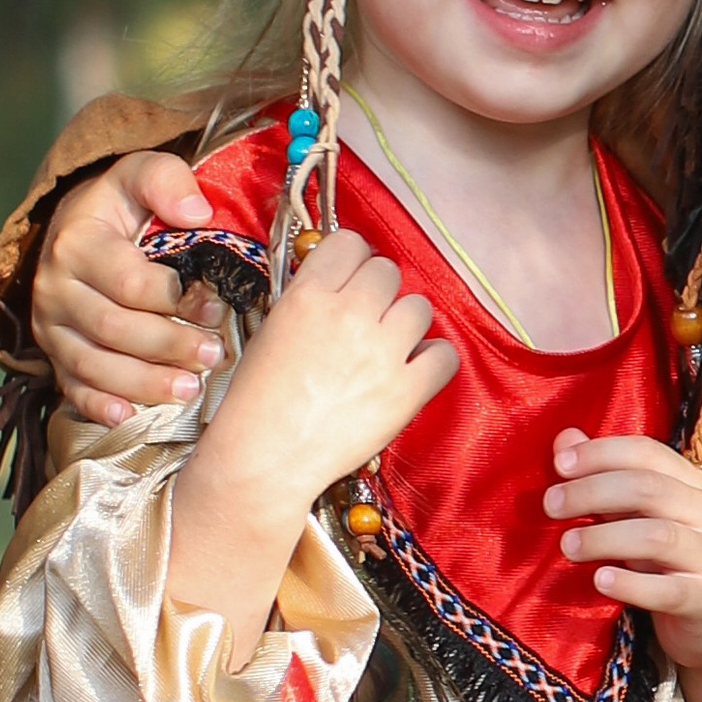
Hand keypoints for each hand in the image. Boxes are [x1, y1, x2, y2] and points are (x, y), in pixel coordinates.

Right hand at [35, 153, 226, 423]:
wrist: (75, 227)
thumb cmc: (120, 206)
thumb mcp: (141, 173)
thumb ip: (166, 181)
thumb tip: (197, 213)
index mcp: (78, 243)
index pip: (128, 282)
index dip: (175, 300)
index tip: (216, 308)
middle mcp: (55, 287)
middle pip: (113, 328)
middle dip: (167, 346)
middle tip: (213, 356)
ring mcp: (50, 326)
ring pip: (93, 365)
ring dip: (143, 383)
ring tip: (188, 390)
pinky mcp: (52, 354)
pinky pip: (70, 388)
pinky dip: (98, 406)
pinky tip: (129, 417)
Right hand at [215, 230, 460, 505]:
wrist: (265, 459)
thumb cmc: (256, 402)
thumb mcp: (270, 331)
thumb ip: (309, 300)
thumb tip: (342, 286)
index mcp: (308, 295)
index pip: (350, 243)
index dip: (354, 262)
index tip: (352, 280)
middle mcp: (349, 313)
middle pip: (388, 271)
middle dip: (379, 293)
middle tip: (368, 320)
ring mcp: (382, 351)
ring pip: (419, 307)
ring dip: (406, 325)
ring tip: (388, 350)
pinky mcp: (406, 390)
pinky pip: (444, 355)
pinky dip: (433, 362)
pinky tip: (414, 372)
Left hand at [545, 433, 701, 701]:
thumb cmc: (671, 564)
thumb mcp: (641, 518)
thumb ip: (606, 478)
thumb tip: (565, 440)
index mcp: (693, 484)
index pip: (647, 452)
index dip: (601, 453)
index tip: (560, 463)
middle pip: (648, 488)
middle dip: (592, 492)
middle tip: (552, 505)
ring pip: (657, 535)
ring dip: (604, 537)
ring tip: (568, 545)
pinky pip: (668, 590)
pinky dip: (630, 584)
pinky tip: (601, 580)